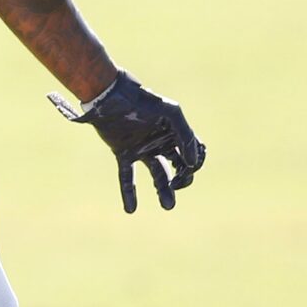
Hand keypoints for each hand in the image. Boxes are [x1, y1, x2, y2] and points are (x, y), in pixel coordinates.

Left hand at [50, 73, 206, 212]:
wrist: (110, 96)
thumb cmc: (143, 100)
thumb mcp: (170, 113)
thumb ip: (185, 136)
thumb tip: (192, 163)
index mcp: (175, 133)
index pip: (194, 154)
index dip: (196, 164)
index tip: (187, 167)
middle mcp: (161, 142)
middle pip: (180, 168)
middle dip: (183, 179)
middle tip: (176, 183)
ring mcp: (143, 149)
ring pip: (158, 175)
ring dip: (163, 191)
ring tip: (168, 206)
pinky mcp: (124, 153)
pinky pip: (128, 177)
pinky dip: (129, 193)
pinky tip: (131, 209)